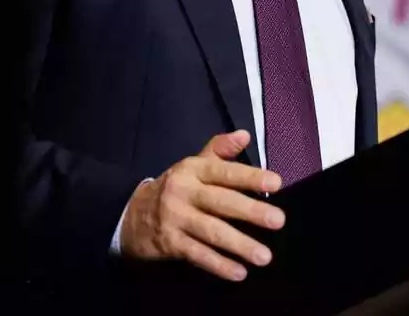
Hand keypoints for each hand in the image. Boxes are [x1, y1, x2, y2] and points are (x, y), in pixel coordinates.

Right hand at [119, 130, 284, 280]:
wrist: (129, 214)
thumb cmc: (174, 187)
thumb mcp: (193, 165)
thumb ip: (220, 150)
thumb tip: (245, 134)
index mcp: (193, 170)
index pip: (225, 172)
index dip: (250, 177)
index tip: (276, 183)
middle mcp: (184, 192)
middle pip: (222, 202)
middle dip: (251, 212)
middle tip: (278, 221)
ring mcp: (176, 219)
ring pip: (212, 232)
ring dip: (240, 245)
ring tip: (264, 256)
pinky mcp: (170, 243)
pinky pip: (198, 255)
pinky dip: (219, 265)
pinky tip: (239, 272)